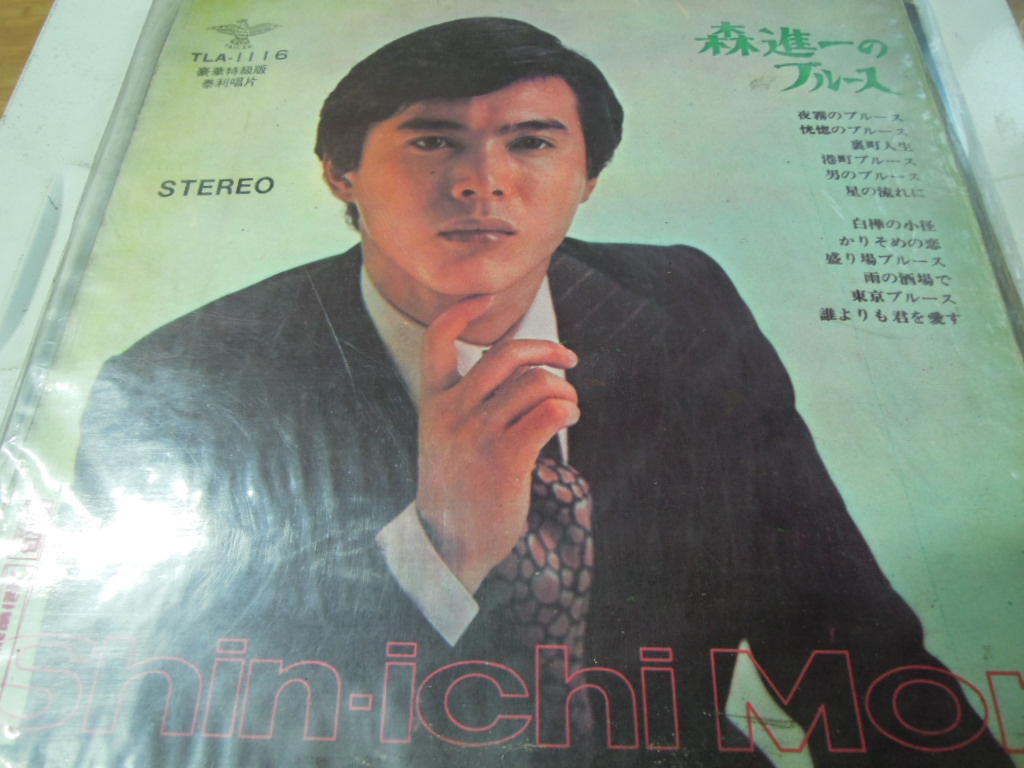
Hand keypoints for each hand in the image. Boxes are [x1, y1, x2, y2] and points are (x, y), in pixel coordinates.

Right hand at [416, 296, 579, 592]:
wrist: (448, 545)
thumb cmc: (456, 489)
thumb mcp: (443, 438)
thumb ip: (467, 403)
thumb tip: (525, 371)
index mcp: (433, 402)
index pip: (438, 340)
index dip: (461, 311)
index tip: (485, 297)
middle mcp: (452, 411)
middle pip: (506, 353)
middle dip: (547, 349)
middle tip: (569, 360)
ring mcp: (477, 433)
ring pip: (536, 383)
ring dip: (564, 389)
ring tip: (568, 407)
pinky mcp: (505, 458)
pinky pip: (549, 413)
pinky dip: (568, 409)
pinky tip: (568, 419)